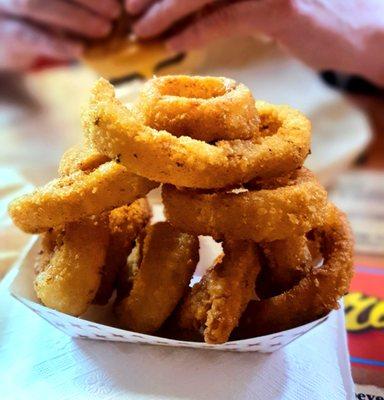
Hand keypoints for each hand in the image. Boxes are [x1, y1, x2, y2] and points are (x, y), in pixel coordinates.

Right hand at [0, 0, 120, 70]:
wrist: (7, 42)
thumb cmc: (40, 18)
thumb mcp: (59, 3)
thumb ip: (79, 3)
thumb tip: (117, 4)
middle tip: (114, 12)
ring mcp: (4, 7)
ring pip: (33, 4)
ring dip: (75, 18)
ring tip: (104, 30)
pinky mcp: (4, 35)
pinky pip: (28, 36)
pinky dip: (56, 44)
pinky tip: (80, 50)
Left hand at [126, 0, 383, 85]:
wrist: (357, 31)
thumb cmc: (307, 19)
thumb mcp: (263, 4)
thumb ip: (230, 4)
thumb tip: (189, 20)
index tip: (136, 0)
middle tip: (130, 14)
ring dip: (167, 12)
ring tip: (142, 31)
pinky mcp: (281, 7)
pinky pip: (227, 17)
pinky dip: (198, 32)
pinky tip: (174, 45)